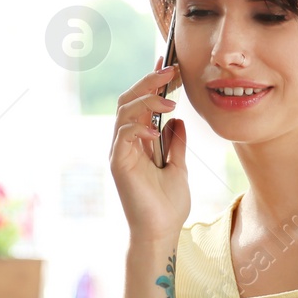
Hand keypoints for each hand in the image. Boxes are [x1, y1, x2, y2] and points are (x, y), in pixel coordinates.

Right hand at [110, 63, 190, 244]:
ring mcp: (120, 152)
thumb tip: (178, 120)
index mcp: (139, 141)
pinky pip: (123, 135)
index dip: (153, 82)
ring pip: (124, 111)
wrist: (161, 232)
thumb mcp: (179, 167)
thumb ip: (176, 143)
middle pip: (130, 100)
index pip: (142, 103)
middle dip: (150, 82)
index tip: (169, 65)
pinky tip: (157, 128)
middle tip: (171, 70)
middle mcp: (126, 142)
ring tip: (171, 98)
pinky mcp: (118, 164)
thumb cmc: (168, 205)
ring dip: (147, 99)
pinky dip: (139, 126)